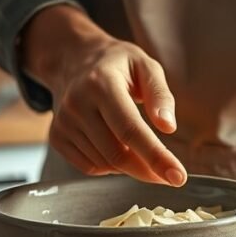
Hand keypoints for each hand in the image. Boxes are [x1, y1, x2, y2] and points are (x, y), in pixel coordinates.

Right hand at [21, 5, 186, 184]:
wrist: (73, 59)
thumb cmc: (117, 64)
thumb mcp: (146, 66)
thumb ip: (160, 95)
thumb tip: (168, 127)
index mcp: (101, 84)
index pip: (130, 130)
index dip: (156, 157)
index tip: (177, 177)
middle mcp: (77, 104)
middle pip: (117, 153)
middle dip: (148, 170)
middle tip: (171, 175)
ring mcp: (63, 122)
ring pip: (105, 164)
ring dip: (130, 166)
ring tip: (139, 146)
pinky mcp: (57, 137)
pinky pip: (89, 166)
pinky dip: (110, 165)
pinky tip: (117, 146)